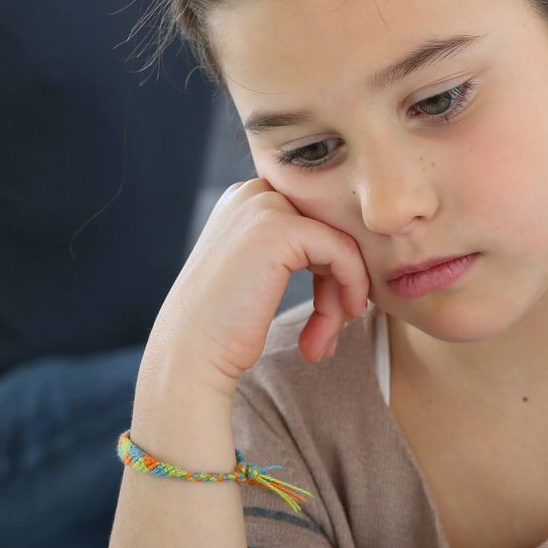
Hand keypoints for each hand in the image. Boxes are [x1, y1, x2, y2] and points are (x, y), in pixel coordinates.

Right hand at [144, 180, 372, 398]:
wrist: (190, 354)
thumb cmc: (224, 329)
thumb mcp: (258, 276)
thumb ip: (294, 254)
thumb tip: (357, 256)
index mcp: (246, 201)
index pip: (314, 225)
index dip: (329, 274)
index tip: (326, 320)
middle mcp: (253, 194)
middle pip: (329, 232)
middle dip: (336, 287)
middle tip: (326, 337)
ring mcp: (265, 207)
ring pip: (340, 244)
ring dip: (339, 300)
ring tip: (322, 344)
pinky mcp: (281, 229)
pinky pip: (342, 251)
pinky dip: (351, 288)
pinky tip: (332, 328)